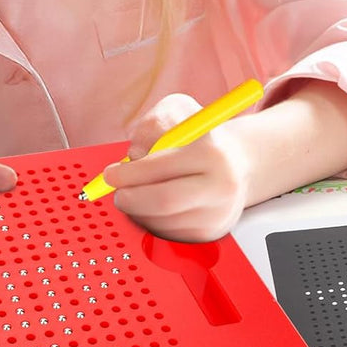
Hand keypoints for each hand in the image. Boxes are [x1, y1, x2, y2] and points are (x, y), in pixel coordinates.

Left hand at [103, 93, 253, 241]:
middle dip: (130, 199)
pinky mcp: (210, 233)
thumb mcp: (177, 111)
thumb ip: (153, 123)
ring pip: (163, 221)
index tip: (111, 174)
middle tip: (117, 194)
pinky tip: (154, 205)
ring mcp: (218, 213)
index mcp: (211, 151)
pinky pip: (169, 234)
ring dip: (139, 211)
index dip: (129, 173)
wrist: (236, 164)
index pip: (161, 168)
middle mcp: (220, 185)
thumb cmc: (199, 137)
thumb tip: (134, 153)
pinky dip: (152, 221)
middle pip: (164, 202)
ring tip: (137, 194)